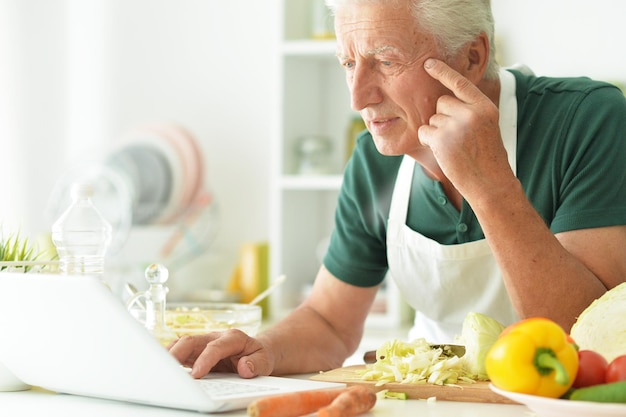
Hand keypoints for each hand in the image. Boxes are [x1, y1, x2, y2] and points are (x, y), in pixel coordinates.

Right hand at [167, 329, 273, 378]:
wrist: (258, 351)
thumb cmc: (259, 355)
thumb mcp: (265, 360)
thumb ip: (256, 363)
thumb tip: (244, 368)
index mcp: (233, 338)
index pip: (215, 346)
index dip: (204, 359)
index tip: (197, 374)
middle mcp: (215, 337)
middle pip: (191, 340)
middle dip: (178, 354)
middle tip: (169, 371)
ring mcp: (204, 344)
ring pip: (181, 345)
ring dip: (169, 356)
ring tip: (160, 370)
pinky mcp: (196, 353)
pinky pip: (180, 352)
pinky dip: (170, 360)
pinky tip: (163, 370)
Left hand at [418, 58, 512, 198]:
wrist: (490, 182)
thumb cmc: (487, 156)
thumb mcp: (487, 126)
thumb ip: (470, 110)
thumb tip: (444, 100)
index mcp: (485, 107)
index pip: (460, 83)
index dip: (443, 71)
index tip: (428, 63)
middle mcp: (471, 112)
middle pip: (442, 102)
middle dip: (443, 116)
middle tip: (458, 137)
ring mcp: (456, 125)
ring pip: (432, 118)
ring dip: (437, 131)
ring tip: (455, 147)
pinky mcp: (441, 138)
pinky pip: (424, 131)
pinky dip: (429, 141)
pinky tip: (444, 152)